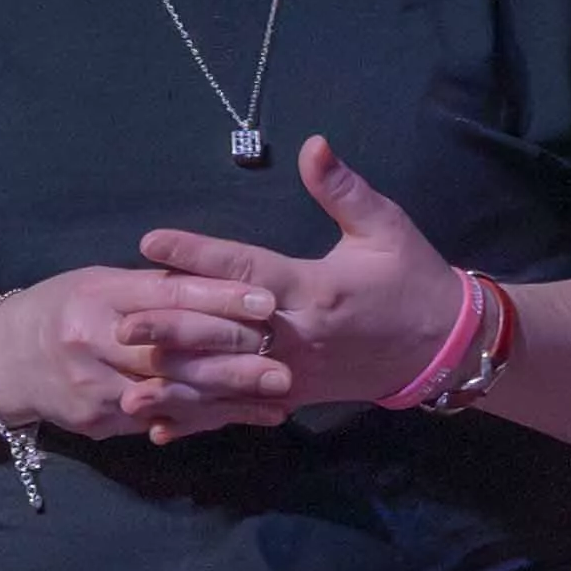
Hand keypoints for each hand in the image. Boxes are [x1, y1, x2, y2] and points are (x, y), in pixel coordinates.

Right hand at [0, 261, 300, 443]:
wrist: (6, 359)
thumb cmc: (68, 308)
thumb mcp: (104, 283)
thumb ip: (157, 288)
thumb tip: (227, 284)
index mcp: (96, 296)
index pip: (166, 296)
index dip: (219, 299)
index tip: (268, 302)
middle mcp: (89, 342)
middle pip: (171, 352)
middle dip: (233, 360)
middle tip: (284, 366)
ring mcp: (92, 387)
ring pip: (171, 394)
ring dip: (230, 400)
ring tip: (279, 400)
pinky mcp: (97, 422)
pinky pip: (161, 420)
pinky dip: (207, 419)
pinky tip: (248, 417)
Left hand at [140, 133, 462, 411]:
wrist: (446, 347)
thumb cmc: (413, 280)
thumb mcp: (386, 228)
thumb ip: (344, 189)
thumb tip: (314, 144)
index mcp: (315, 288)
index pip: (247, 268)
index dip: (199, 254)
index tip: (152, 241)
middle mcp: (299, 335)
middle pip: (225, 331)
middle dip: (173, 328)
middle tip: (124, 322)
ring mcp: (294, 373)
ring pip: (227, 381)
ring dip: (177, 383)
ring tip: (129, 382)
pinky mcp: (292, 397)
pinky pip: (239, 409)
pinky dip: (199, 419)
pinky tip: (158, 426)